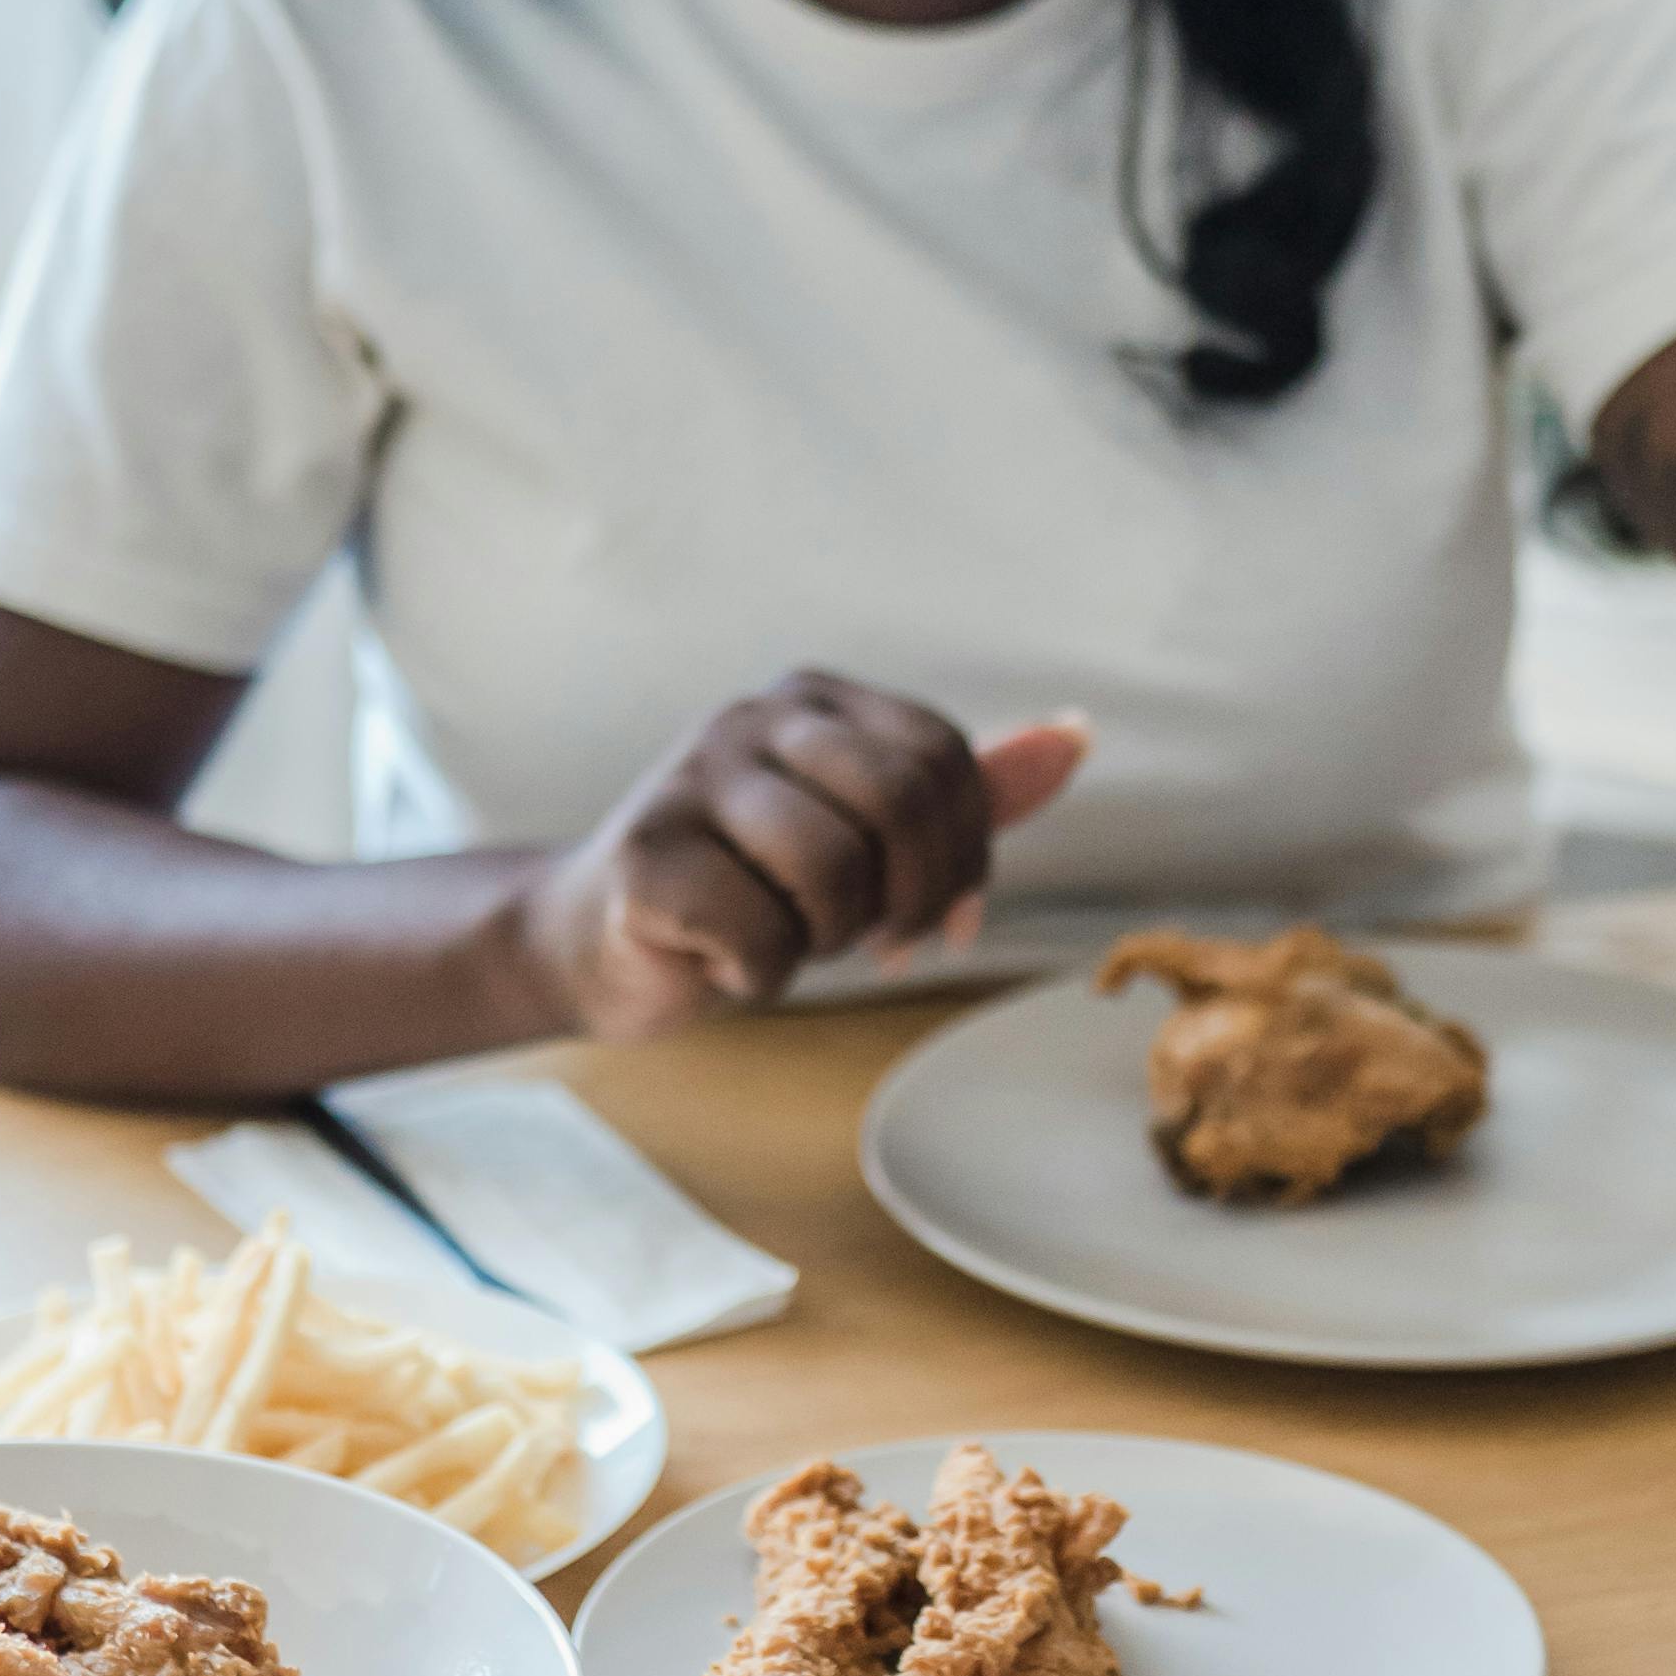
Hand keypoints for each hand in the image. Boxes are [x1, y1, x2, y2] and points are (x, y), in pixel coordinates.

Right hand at [514, 683, 1088, 1042]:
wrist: (601, 941)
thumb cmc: (749, 887)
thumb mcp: (867, 835)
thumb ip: (961, 796)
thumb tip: (1074, 738)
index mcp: (816, 699)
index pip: (943, 758)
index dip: (965, 857)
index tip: (942, 919)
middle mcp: (752, 718)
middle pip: (901, 803)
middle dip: (908, 898)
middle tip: (875, 940)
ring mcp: (690, 780)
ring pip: (834, 871)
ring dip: (827, 937)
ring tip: (785, 936)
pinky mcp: (645, 858)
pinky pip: (762, 937)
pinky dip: (760, 975)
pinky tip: (723, 959)